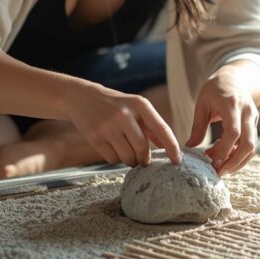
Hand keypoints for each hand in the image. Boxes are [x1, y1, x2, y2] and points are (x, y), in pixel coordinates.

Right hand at [65, 82, 181, 166]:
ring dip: (130, 161)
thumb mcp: (135, 107)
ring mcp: (108, 126)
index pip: (162, 129)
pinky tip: (112, 148)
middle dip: (144, 159)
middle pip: (143, 148)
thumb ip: (152, 126)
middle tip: (142, 160)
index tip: (177, 161)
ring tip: (126, 152)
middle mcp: (125, 114)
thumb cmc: (115, 105)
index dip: (172, 147)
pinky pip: (112, 159)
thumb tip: (167, 147)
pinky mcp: (95, 137)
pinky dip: (116, 159)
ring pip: (128, 157)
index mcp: (140, 104)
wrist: (82, 98)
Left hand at [185, 67, 258, 175]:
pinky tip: (226, 159)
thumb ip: (198, 127)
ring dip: (238, 162)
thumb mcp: (202, 104)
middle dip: (234, 162)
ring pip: (253, 147)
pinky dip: (240, 155)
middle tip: (218, 172)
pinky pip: (251, 145)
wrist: (234, 78)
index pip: (233, 132)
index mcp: (232, 104)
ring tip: (221, 169)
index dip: (224, 149)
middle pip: (248, 143)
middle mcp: (247, 112)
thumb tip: (189, 148)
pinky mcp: (254, 125)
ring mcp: (253, 119)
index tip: (211, 161)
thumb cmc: (214, 89)